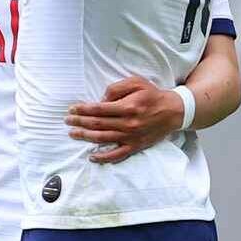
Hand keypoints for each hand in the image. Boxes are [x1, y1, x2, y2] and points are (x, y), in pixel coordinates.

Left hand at [65, 76, 183, 163]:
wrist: (173, 111)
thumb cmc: (152, 95)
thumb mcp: (136, 82)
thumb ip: (116, 88)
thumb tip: (101, 100)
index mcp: (127, 107)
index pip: (98, 109)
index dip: (83, 110)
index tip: (72, 109)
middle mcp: (128, 124)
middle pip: (97, 124)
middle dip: (79, 122)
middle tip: (67, 121)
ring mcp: (131, 137)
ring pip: (103, 139)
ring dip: (85, 137)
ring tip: (72, 134)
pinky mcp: (135, 146)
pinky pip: (117, 155)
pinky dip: (103, 157)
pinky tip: (91, 156)